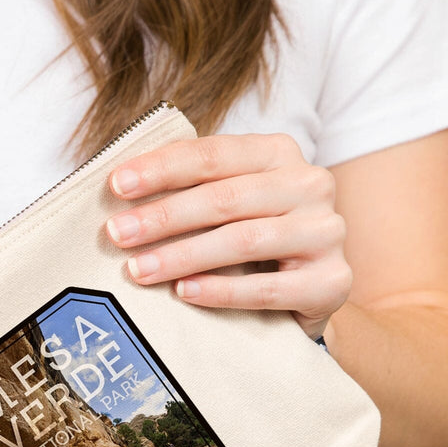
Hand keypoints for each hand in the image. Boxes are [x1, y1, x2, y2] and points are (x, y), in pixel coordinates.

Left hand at [105, 133, 351, 337]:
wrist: (309, 291)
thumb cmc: (251, 241)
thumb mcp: (225, 204)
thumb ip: (187, 189)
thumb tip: (117, 190)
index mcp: (278, 153)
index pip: (212, 155)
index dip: (161, 168)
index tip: (115, 186)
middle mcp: (310, 184)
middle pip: (225, 197)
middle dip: (164, 216)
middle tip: (117, 235)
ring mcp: (326, 232)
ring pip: (244, 240)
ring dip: (183, 255)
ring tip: (139, 269)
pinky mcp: (332, 281)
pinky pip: (268, 288)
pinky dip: (221, 291)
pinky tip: (184, 293)